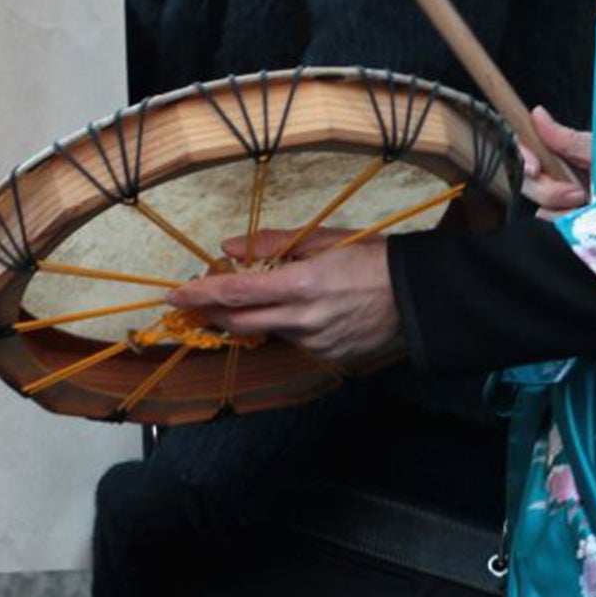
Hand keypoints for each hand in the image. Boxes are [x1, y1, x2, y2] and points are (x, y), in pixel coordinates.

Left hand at [167, 241, 402, 364]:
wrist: (421, 296)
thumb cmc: (371, 258)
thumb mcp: (322, 239)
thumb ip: (271, 245)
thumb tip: (228, 248)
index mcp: (302, 284)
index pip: (236, 293)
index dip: (201, 295)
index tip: (175, 295)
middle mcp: (305, 319)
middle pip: (241, 322)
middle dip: (213, 312)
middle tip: (197, 299)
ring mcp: (317, 342)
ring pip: (267, 332)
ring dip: (253, 316)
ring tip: (259, 294)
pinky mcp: (329, 356)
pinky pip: (294, 341)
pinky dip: (285, 325)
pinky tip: (300, 309)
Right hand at [520, 106, 591, 217]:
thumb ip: (567, 139)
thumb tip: (537, 113)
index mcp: (565, 157)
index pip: (527, 151)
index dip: (522, 157)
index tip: (534, 168)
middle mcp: (561, 180)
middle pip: (527, 183)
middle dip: (548, 190)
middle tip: (577, 194)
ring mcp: (566, 206)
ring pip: (540, 209)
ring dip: (561, 210)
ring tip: (591, 207)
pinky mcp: (575, 228)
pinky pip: (554, 226)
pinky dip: (567, 225)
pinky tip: (585, 225)